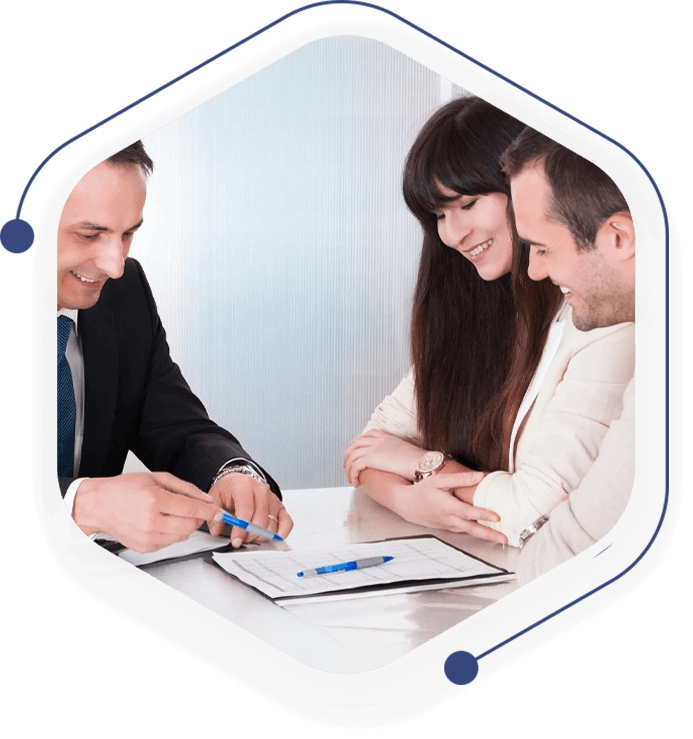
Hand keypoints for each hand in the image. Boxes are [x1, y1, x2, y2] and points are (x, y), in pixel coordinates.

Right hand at [73, 472, 222, 552]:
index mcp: (155, 500)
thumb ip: (186, 488)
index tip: (219, 511)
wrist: (100, 505)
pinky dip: (173, 533)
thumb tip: (206, 498)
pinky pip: (170, 542)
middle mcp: (151, 521)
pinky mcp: (145, 547)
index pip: (191, 509)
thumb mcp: (157, 478)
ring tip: (173, 513)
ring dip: (186, 525)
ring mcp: (147, 537)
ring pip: (182, 536)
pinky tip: (162, 522)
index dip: (209, 510)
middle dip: (199, 518)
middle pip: (190, 526)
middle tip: (196, 509)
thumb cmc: (125, 489)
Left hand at [208, 472, 292, 547]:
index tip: (236, 540)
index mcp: (244, 485)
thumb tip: (216, 530)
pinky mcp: (279, 506)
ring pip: (271, 524)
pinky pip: (286, 521)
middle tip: (240, 538)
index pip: (246, 510)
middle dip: (249, 535)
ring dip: (260, 535)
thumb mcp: (215, 498)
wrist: (239, 481)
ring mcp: (272, 498)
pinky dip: (282, 532)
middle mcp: (261, 490)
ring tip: (250, 535)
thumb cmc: (228, 490)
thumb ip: (214, 514)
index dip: (241, 529)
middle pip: (260, 520)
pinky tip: (274, 537)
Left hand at [343, 430, 424, 485]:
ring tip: (350, 478)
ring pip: (352, 455)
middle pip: (355, 443)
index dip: (356, 442)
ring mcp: (374, 447)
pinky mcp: (372, 458)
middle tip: (345, 465)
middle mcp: (378, 440)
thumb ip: (396, 453)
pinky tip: (356, 483)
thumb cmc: (419, 462)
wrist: (422, 463)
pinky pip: (355, 466)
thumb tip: (396, 461)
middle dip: (348, 455)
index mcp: (386, 437)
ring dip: (348, 468)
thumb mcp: (406, 452)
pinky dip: (353, 475)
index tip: (352, 449)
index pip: (366, 435)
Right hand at [395, 471, 506, 543]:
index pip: (468, 512)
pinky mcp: (448, 527)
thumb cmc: (423, 490)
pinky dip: (475, 532)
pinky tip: (484, 532)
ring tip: (499, 537)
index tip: (497, 517)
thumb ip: (460, 479)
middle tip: (504, 539)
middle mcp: (449, 518)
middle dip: (489, 534)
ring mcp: (448, 525)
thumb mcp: (440, 480)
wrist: (407, 504)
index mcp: (448, 506)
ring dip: (485, 535)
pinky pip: (463, 530)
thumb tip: (480, 476)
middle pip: (472, 529)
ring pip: (469, 532)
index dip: (483, 514)